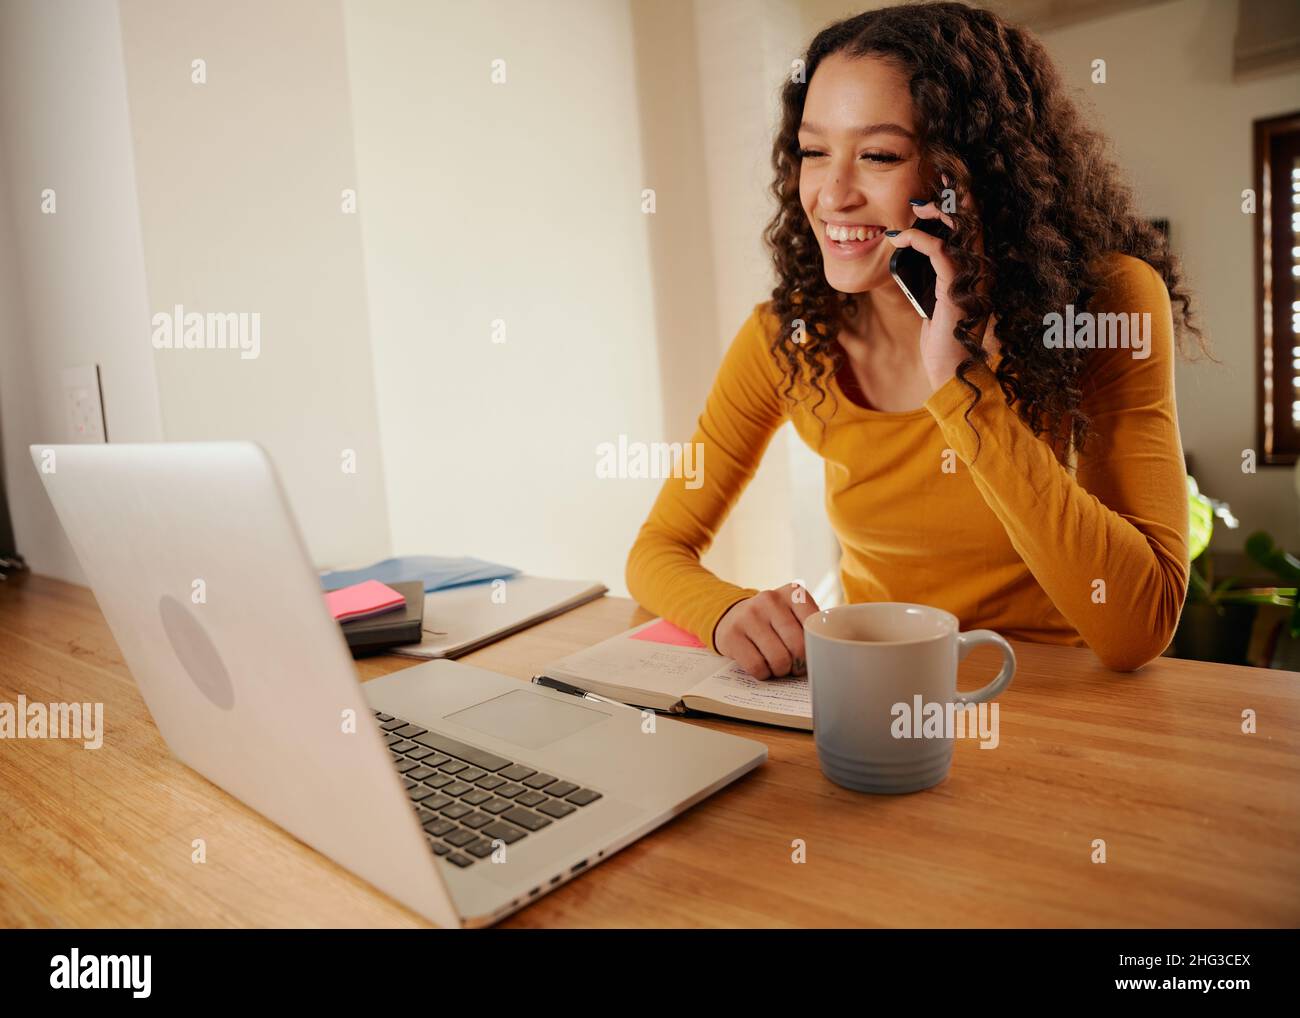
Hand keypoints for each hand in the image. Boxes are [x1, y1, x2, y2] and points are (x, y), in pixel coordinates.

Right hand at [714, 582, 820, 678]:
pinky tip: (762, 666)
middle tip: (795, 666)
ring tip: (778, 666)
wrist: (733, 616)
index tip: (811, 655)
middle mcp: (770, 599)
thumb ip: (812, 628)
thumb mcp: (794, 614)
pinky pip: (757, 667)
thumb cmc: (774, 622)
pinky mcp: (732, 634)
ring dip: (781, 671)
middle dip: (799, 664)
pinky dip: (763, 674)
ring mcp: (748, 615)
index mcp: (792, 593)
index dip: (816, 649)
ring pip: (778, 659)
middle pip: (798, 646)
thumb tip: (828, 656)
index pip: (815, 628)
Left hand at [885, 177, 991, 391]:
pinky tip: (901, 237)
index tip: (940, 183)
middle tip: (929, 182)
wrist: (951, 373)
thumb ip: (929, 278)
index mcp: (975, 270)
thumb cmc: (942, 341)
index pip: (971, 226)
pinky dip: (919, 240)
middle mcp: (979, 269)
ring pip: (960, 230)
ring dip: (935, 213)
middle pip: (971, 220)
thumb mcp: (932, 301)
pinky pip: (940, 253)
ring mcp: (971, 278)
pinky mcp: (957, 289)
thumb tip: (909, 258)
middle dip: (951, 196)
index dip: (958, 202)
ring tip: (913, 207)